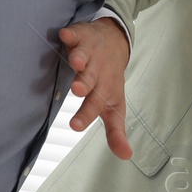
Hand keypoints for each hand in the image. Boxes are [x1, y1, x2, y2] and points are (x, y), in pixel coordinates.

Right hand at [59, 18, 131, 157]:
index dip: (86, 116)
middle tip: (78, 91)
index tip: (74, 126)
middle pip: (91, 80)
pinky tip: (65, 35)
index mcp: (105, 90)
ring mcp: (90, 53)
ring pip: (84, 56)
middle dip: (85, 85)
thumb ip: (116, 132)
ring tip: (76, 62)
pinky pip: (75, 34)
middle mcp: (98, 72)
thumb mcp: (114, 106)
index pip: (96, 106)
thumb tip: (126, 156)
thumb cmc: (109, 81)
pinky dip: (71, 34)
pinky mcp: (81, 36)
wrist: (116, 43)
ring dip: (80, 58)